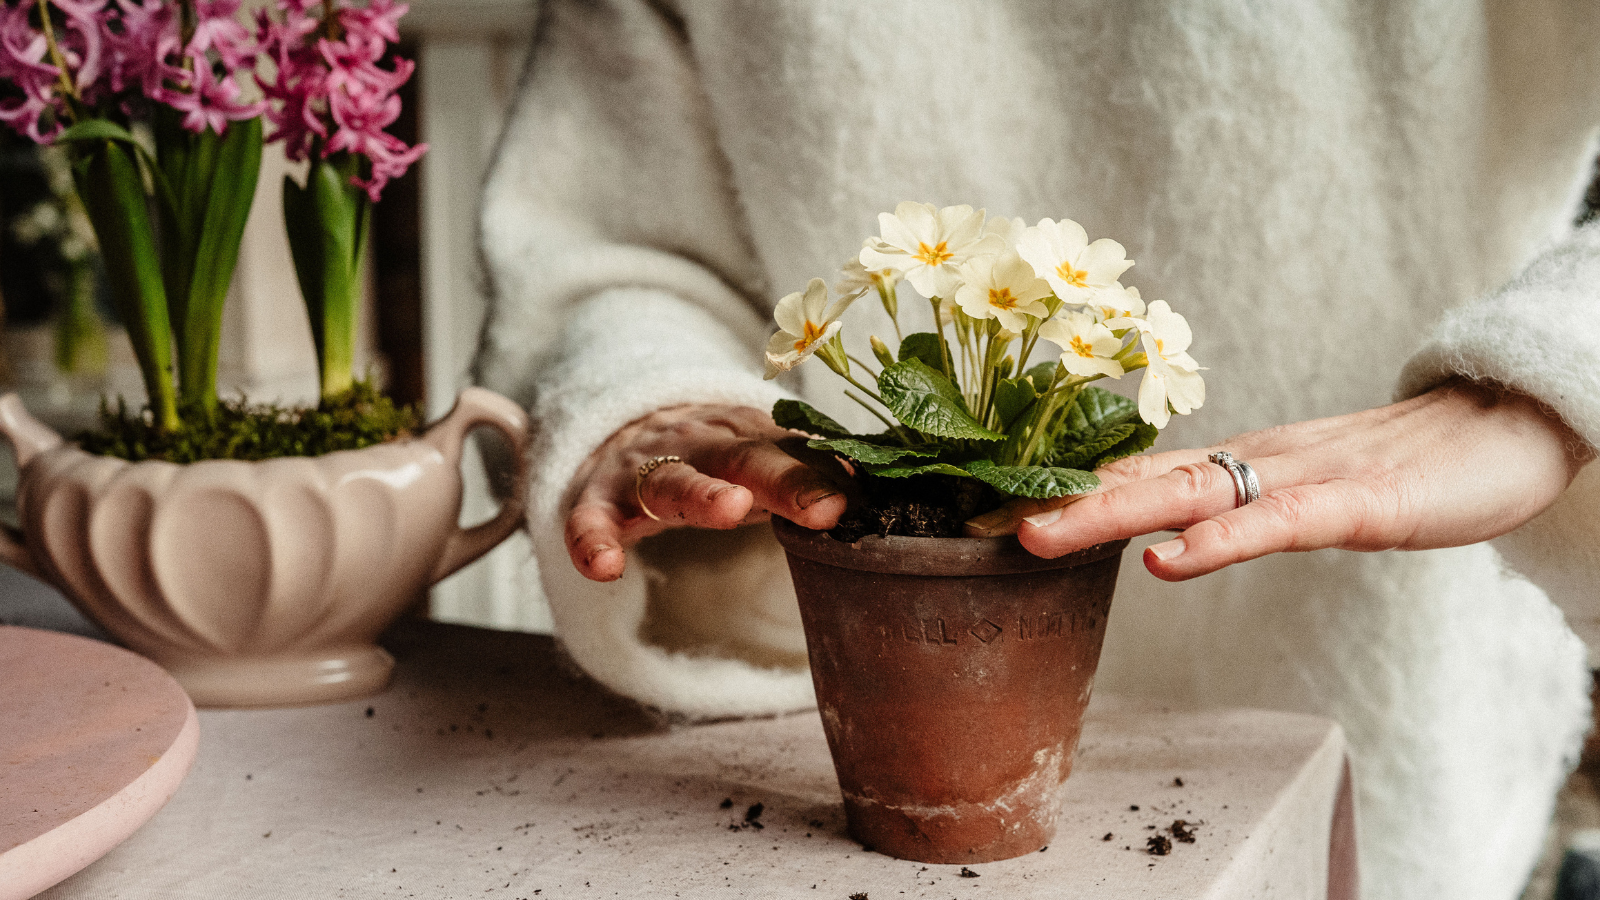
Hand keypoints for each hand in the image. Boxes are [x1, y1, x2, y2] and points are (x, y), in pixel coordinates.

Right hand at [565, 404, 849, 581]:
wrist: (621, 423)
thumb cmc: (712, 456)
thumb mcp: (760, 455)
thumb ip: (810, 470)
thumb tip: (881, 483)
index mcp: (746, 437)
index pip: (791, 454)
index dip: (825, 475)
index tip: (859, 499)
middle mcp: (698, 446)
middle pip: (743, 460)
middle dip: (784, 480)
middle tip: (824, 507)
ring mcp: (643, 470)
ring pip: (671, 480)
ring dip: (702, 493)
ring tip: (730, 510)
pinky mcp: (595, 498)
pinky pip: (588, 519)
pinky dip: (591, 539)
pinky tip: (602, 568)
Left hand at [965, 380, 1593, 580]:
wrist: (1509, 427)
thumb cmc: (1407, 467)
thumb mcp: (1306, 490)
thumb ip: (1237, 506)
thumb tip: (1163, 528)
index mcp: (1243, 466)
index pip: (1138, 475)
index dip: (1061, 490)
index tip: (984, 508)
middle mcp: (1258, 463)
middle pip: (1143, 480)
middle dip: (1057, 502)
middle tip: (978, 521)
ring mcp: (1307, 480)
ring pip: (1192, 495)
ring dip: (1107, 514)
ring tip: (1038, 535)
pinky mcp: (1361, 504)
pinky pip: (1277, 524)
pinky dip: (1217, 542)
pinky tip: (1167, 559)